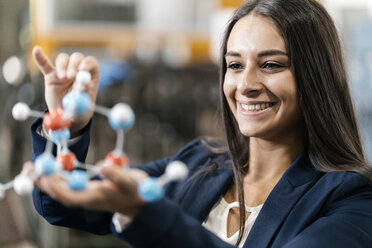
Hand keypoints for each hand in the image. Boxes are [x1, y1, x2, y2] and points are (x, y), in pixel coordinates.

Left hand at [27, 160, 147, 217]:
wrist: (139, 200)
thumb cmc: (136, 190)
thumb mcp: (131, 182)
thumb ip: (117, 175)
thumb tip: (102, 166)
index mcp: (97, 198)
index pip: (72, 197)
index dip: (57, 188)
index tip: (45, 178)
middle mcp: (87, 198)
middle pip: (60, 193)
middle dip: (43, 181)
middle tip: (29, 167)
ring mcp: (86, 194)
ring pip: (61, 188)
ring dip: (45, 177)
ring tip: (31, 165)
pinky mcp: (86, 189)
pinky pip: (66, 184)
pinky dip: (55, 176)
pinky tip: (49, 167)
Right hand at [32, 46, 99, 135]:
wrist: (66, 116)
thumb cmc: (80, 110)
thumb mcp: (84, 106)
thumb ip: (84, 96)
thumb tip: (85, 85)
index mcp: (91, 76)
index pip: (91, 63)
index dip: (88, 64)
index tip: (83, 70)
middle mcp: (78, 70)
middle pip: (77, 58)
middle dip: (74, 65)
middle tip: (71, 76)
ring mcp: (65, 71)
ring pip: (64, 59)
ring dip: (63, 65)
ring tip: (63, 77)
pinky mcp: (51, 75)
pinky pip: (45, 65)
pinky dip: (40, 58)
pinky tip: (36, 50)